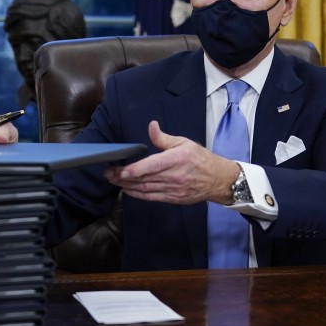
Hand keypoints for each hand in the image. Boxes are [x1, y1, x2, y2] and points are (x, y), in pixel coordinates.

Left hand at [103, 120, 239, 204]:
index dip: (133, 170)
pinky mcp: (173, 198)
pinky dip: (138, 194)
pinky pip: (152, 197)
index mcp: (176, 159)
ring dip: (127, 186)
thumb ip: (164, 138)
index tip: (120, 170)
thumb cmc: (200, 158)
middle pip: (144, 178)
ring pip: (145, 189)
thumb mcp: (184, 142)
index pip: (151, 166)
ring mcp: (173, 189)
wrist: (217, 180)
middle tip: (108, 174)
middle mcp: (174, 176)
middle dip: (123, 177)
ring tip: (113, 181)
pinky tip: (128, 190)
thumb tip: (151, 126)